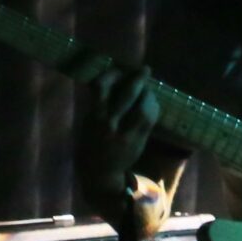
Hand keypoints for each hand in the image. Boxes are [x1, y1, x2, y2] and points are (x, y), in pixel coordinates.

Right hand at [81, 61, 160, 181]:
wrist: (100, 172)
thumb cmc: (92, 143)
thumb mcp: (89, 123)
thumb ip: (100, 104)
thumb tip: (113, 79)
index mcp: (93, 117)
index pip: (101, 89)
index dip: (112, 75)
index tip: (119, 68)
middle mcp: (109, 124)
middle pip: (127, 96)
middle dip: (137, 80)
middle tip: (145, 69)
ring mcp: (126, 134)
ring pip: (144, 107)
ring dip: (148, 94)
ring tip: (147, 89)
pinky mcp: (139, 141)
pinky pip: (150, 119)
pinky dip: (153, 107)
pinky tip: (151, 103)